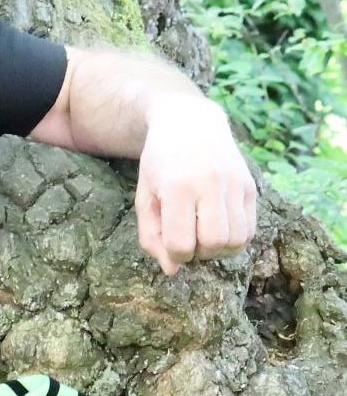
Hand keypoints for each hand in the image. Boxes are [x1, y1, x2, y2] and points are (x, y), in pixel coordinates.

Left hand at [134, 96, 256, 275]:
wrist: (189, 124)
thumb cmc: (160, 166)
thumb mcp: (144, 198)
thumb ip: (151, 237)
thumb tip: (172, 271)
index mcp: (177, 188)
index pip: (181, 244)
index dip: (175, 255)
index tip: (171, 245)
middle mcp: (209, 185)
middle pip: (213, 244)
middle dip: (199, 253)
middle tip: (189, 240)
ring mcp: (234, 184)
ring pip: (237, 240)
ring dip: (219, 249)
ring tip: (204, 235)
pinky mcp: (250, 186)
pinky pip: (250, 229)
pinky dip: (236, 239)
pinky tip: (219, 227)